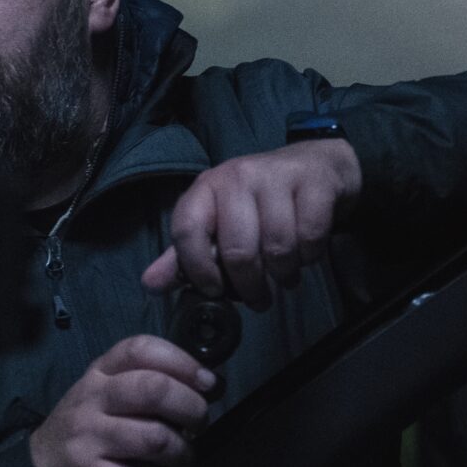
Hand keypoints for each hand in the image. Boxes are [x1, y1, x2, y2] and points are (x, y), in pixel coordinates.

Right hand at [28, 335, 217, 466]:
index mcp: (100, 372)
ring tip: (185, 460)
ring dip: (184, 454)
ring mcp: (88, 437)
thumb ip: (148, 382)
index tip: (208, 384)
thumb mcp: (107, 391)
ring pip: (155, 439)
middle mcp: (92, 398)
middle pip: (153, 390)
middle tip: (200, 425)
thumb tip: (209, 387)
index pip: (141, 349)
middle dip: (191, 408)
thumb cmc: (91, 425)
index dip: (183, 362)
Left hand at [142, 140, 361, 306]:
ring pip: (278, 247)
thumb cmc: (259, 202)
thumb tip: (150, 284)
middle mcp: (238, 176)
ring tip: (285, 277)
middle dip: (250, 286)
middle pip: (238, 250)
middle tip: (258, 299)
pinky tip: (307, 254)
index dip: (196, 269)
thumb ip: (185, 256)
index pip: (186, 230)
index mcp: (206, 188)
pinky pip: (311, 237)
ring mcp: (277, 176)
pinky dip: (311, 256)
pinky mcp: (314, 183)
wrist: (316, 166)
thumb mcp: (218, 223)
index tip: (214, 291)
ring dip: (284, 274)